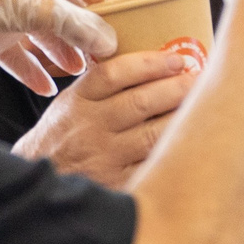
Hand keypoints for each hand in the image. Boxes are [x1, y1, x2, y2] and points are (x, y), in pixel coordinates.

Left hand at [0, 0, 118, 93]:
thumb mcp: (39, 8)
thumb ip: (77, 24)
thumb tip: (109, 44)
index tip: (120, 20)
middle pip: (64, 13)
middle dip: (86, 35)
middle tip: (106, 57)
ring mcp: (8, 17)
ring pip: (44, 38)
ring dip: (63, 55)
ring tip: (82, 74)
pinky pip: (19, 59)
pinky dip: (33, 72)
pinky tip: (46, 89)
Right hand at [15, 48, 200, 187]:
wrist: (40, 183)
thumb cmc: (62, 139)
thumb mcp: (69, 104)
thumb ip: (101, 86)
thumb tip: (154, 64)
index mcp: (78, 101)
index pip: (114, 74)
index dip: (149, 64)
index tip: (176, 59)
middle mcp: (91, 127)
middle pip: (141, 102)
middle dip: (177, 88)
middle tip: (199, 79)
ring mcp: (105, 158)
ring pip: (153, 134)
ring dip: (182, 118)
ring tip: (203, 106)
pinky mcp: (117, 184)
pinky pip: (153, 164)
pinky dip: (174, 151)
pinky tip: (191, 141)